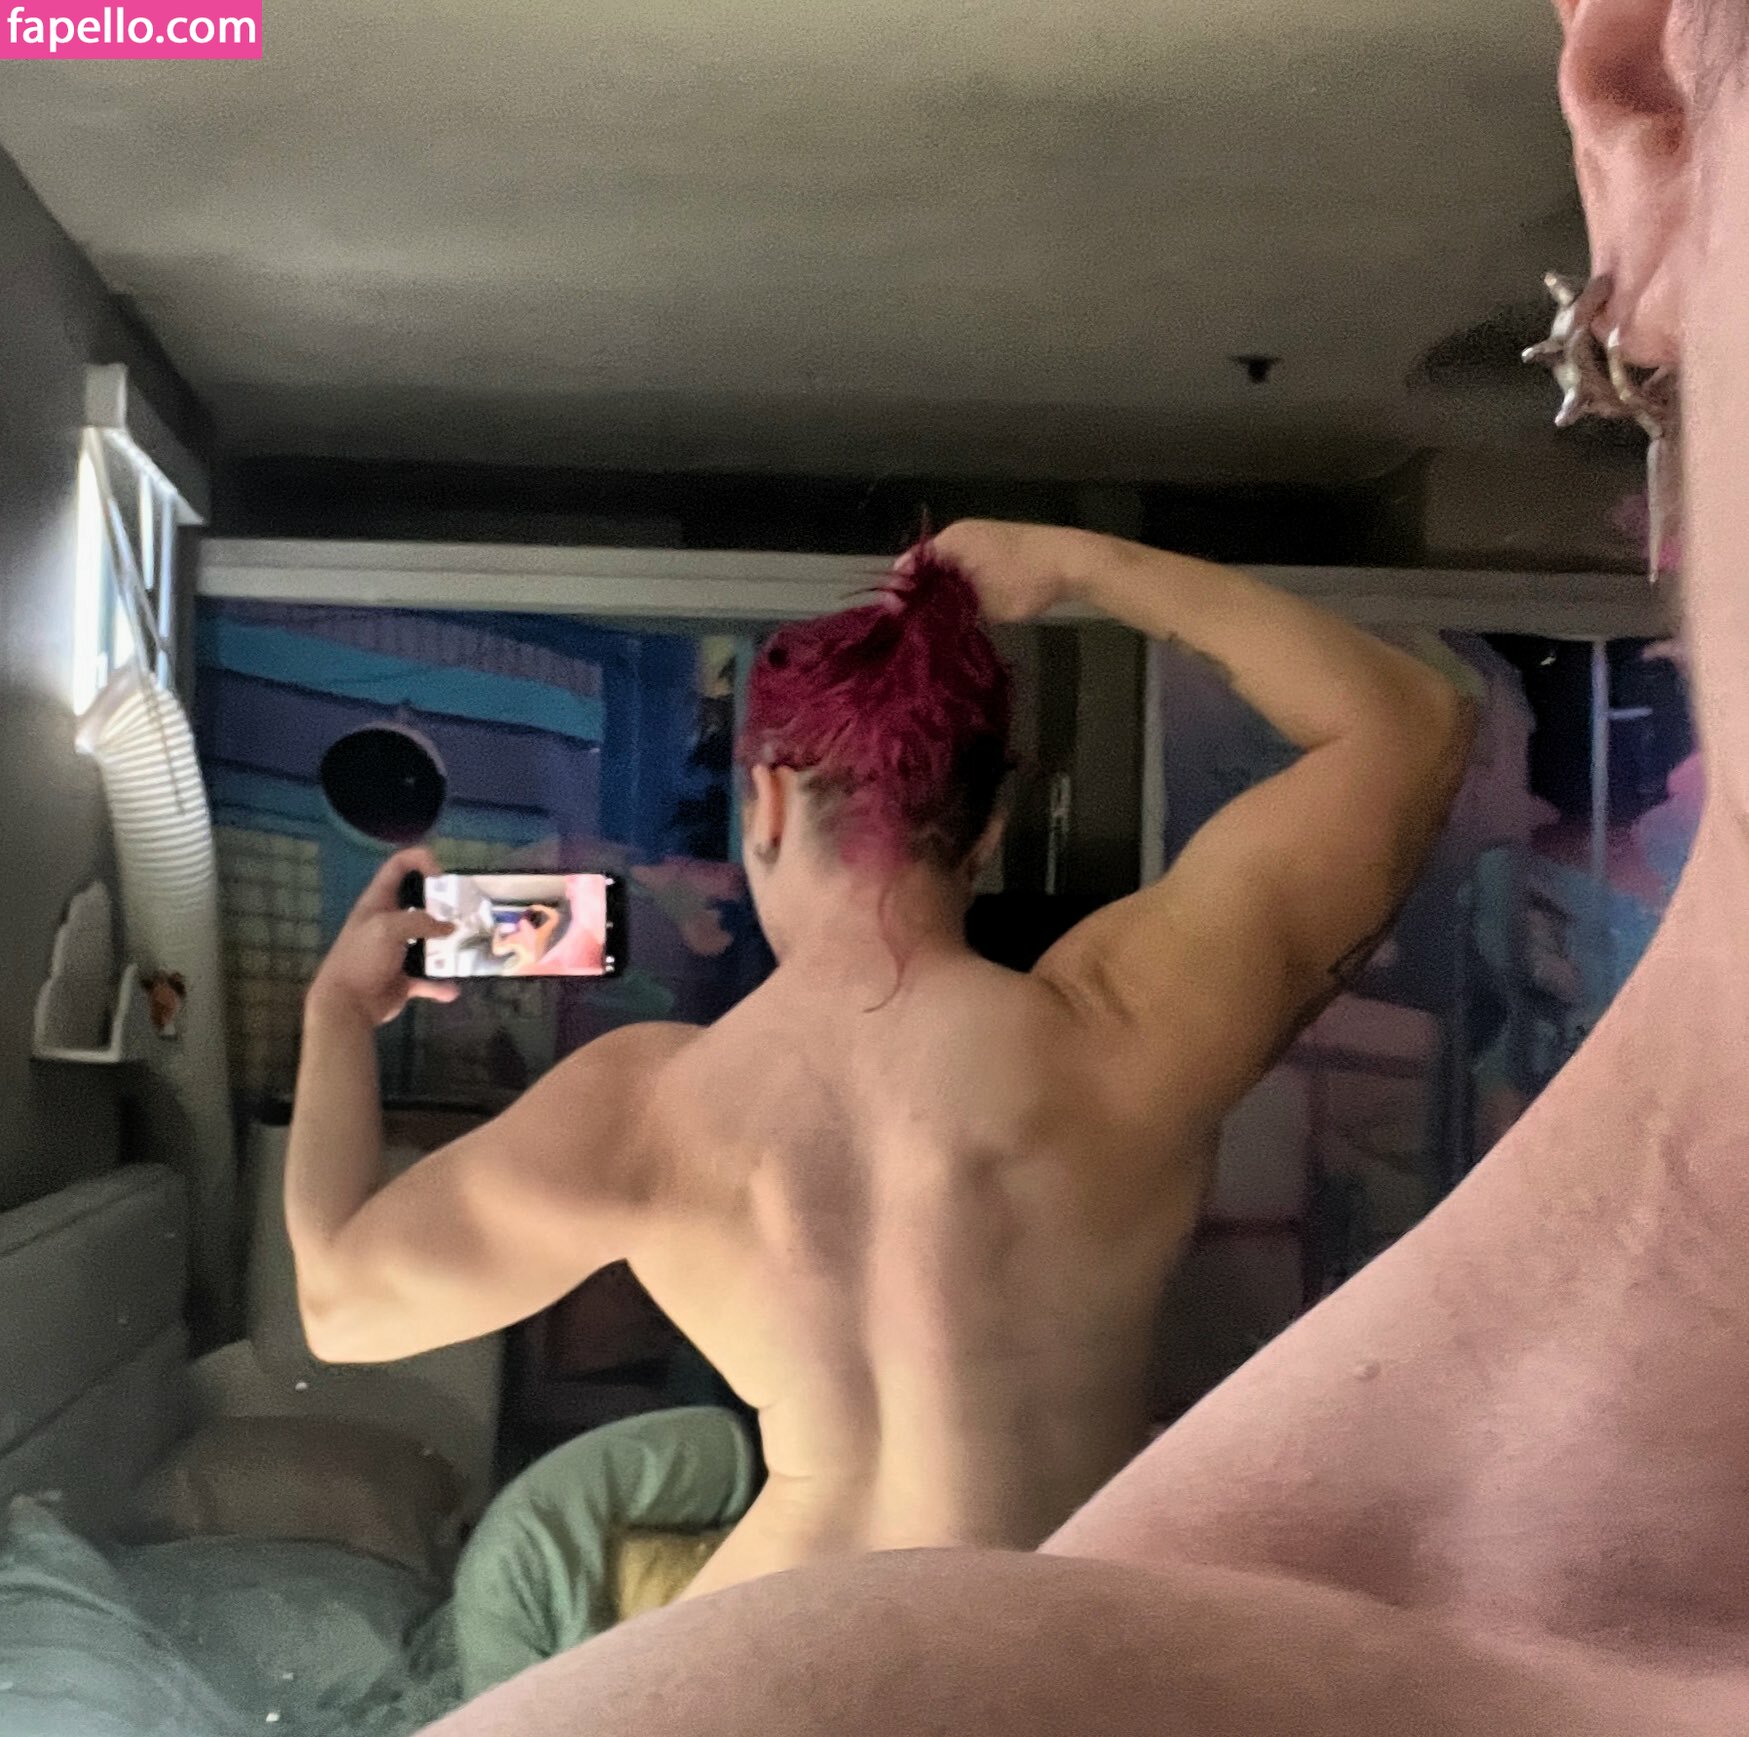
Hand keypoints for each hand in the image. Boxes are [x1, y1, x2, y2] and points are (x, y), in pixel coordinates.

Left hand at [307, 847, 458, 1025]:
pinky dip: (441, 985)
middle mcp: (389, 923)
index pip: (398, 866)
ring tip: (467, 943)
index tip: (442, 876)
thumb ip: (421, 921)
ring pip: (429, 940)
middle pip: (419, 902)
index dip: (420, 860)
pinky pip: (429, 979)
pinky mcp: (404, 978)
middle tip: (464, 910)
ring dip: (447, 944)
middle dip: (443, 904)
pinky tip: (452, 989)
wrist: (347, 1005)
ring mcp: (397, 951)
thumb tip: (448, 928)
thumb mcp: (388, 928)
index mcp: (379, 903)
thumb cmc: (362, 958)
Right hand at [921, 520, 1100, 623]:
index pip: (910, 567)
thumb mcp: (981, 603)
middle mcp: (960, 534)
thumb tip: (918, 621)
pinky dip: (963, 588)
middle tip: (917, 629)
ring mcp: (980, 539)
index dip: (903, 595)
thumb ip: (946, 608)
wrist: (1073, 562)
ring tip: (938, 624)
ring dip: (944, 594)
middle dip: (922, 596)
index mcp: (950, 540)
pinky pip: (968, 569)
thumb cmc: (1024, 580)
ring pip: (949, 570)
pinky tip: (964, 611)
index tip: (899, 622)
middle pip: (928, 568)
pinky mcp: (996, 549)